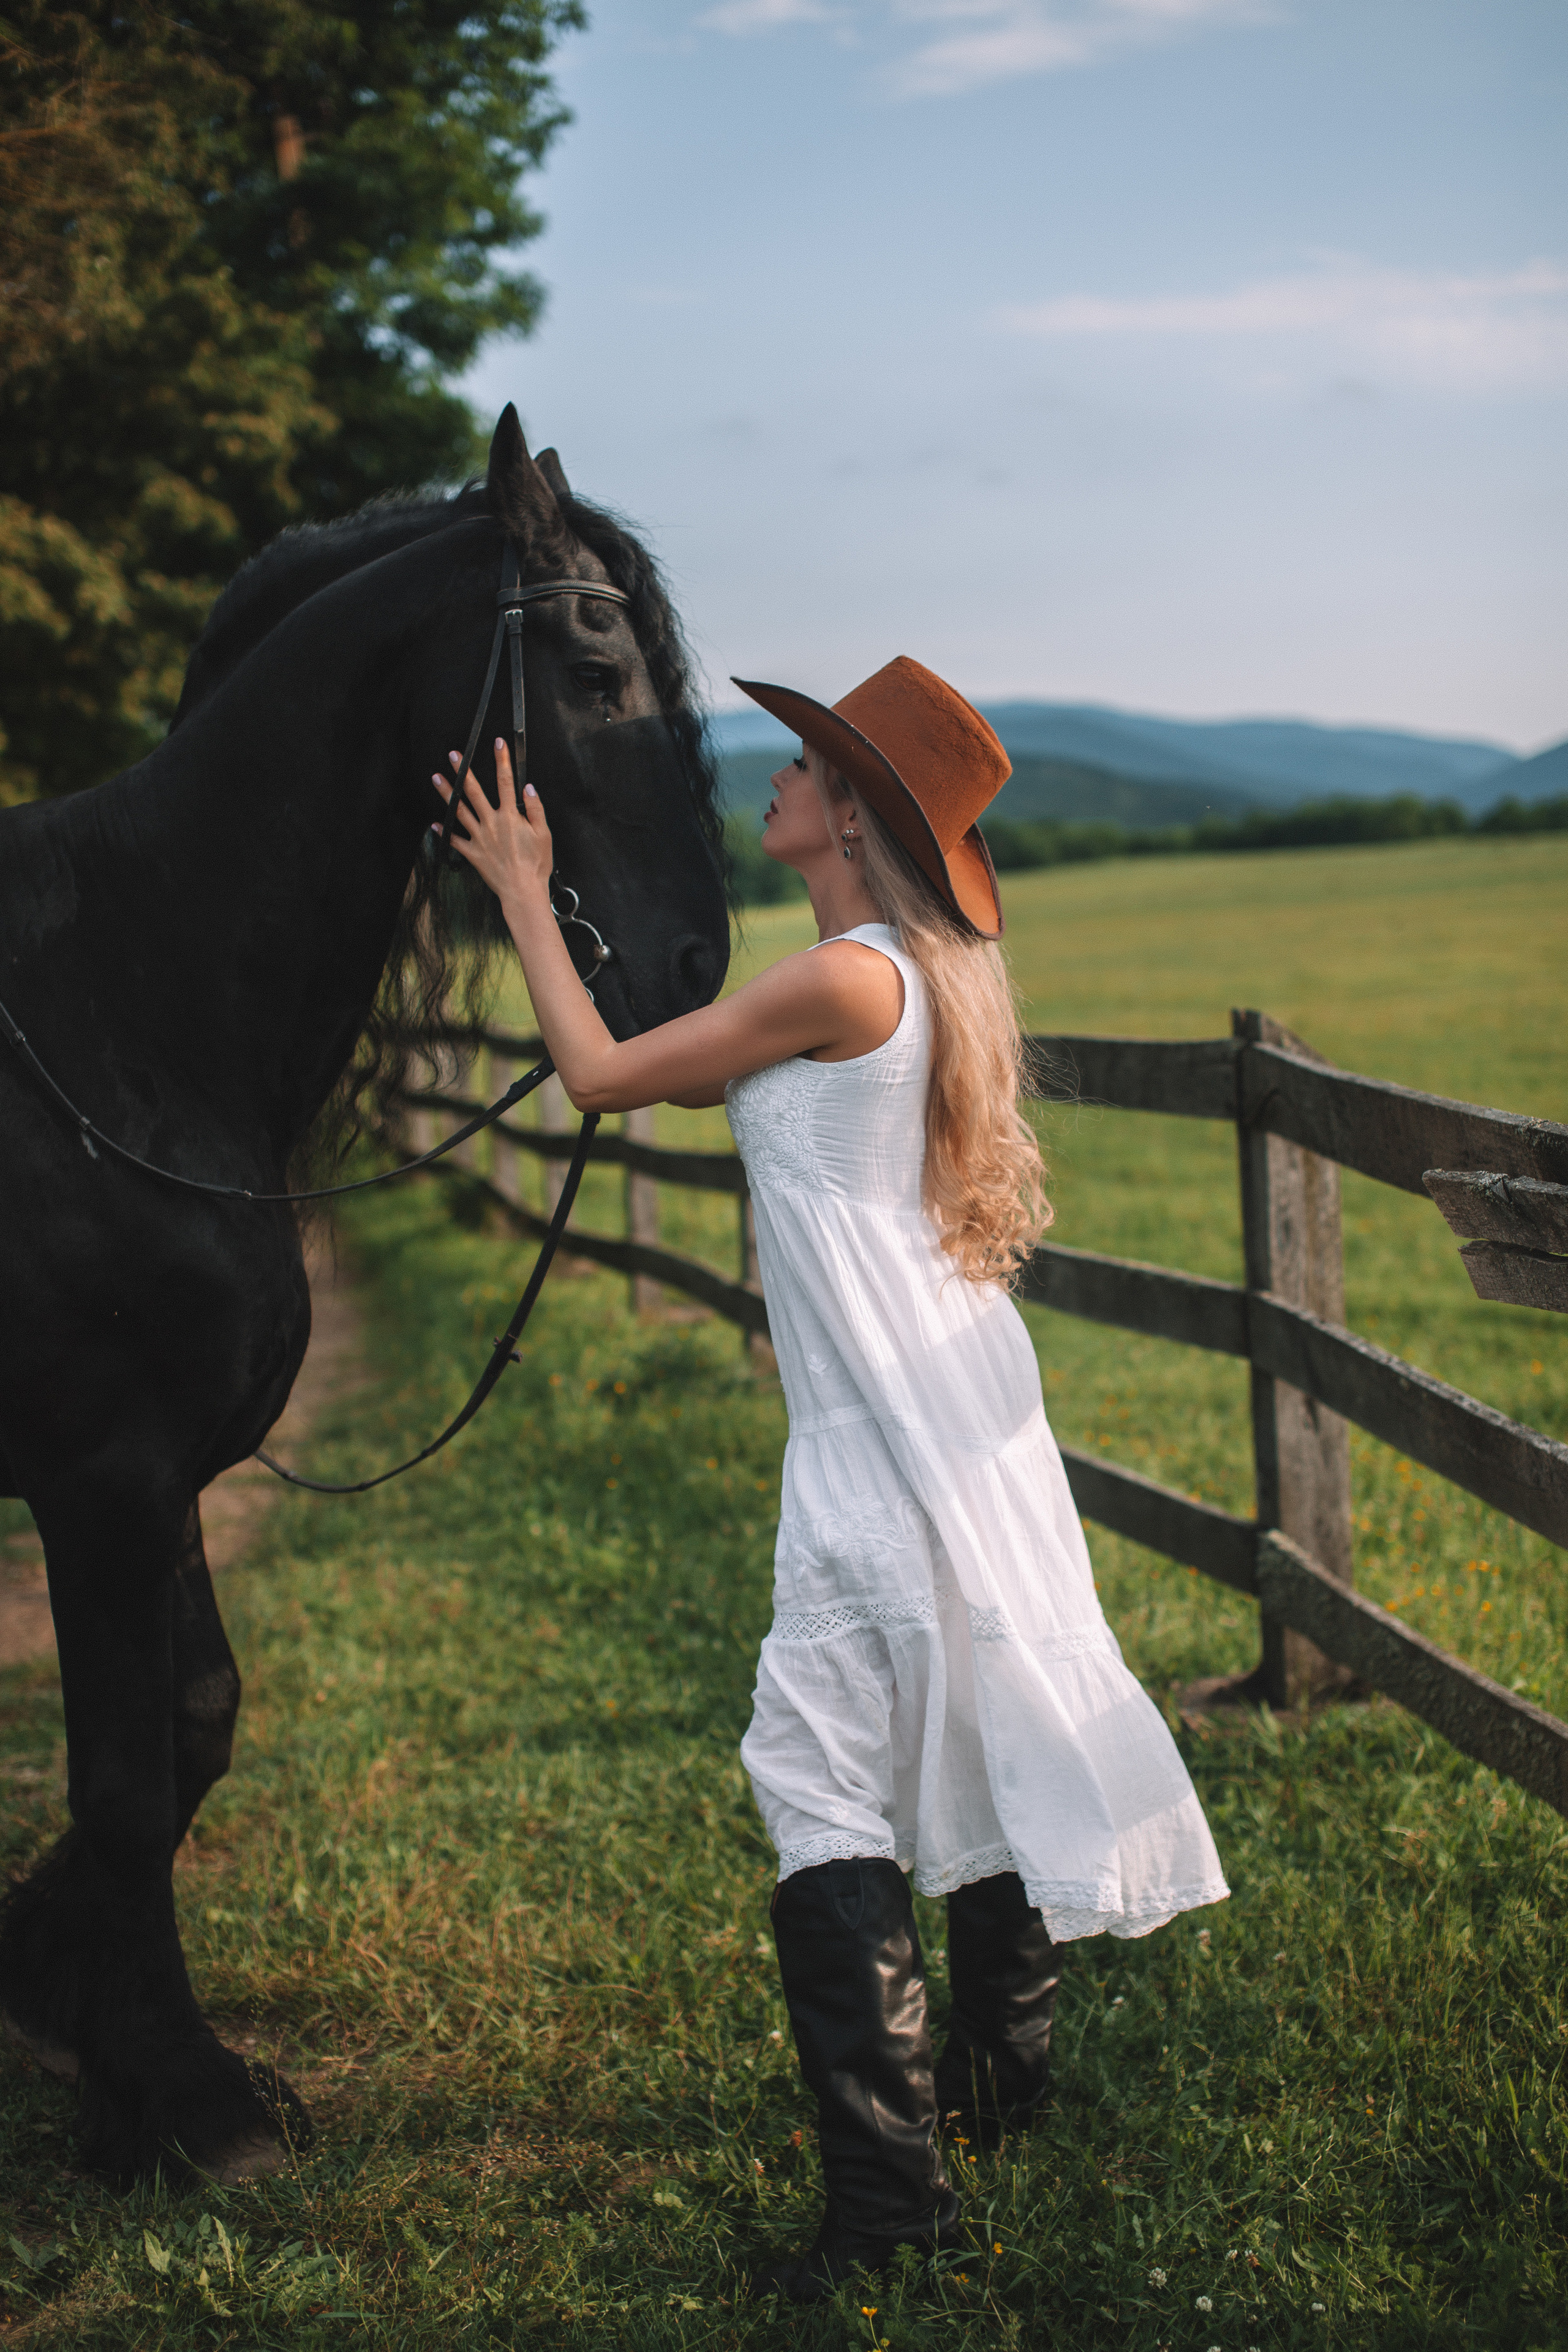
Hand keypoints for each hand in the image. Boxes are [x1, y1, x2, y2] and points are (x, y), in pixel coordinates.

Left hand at [431, 737, 551, 909]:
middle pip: (474, 791)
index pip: (506, 781)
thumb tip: (528, 788)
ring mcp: (479, 837)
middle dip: (463, 771)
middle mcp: (491, 822)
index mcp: (511, 816)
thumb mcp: (544, 834)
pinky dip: (445, 832)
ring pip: (459, 810)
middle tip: (454, 755)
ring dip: (447, 793)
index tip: (498, 743)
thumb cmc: (536, 864)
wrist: (522, 890)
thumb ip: (536, 809)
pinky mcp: (472, 853)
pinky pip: (455, 841)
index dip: (502, 760)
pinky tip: (436, 823)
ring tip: (436, 777)